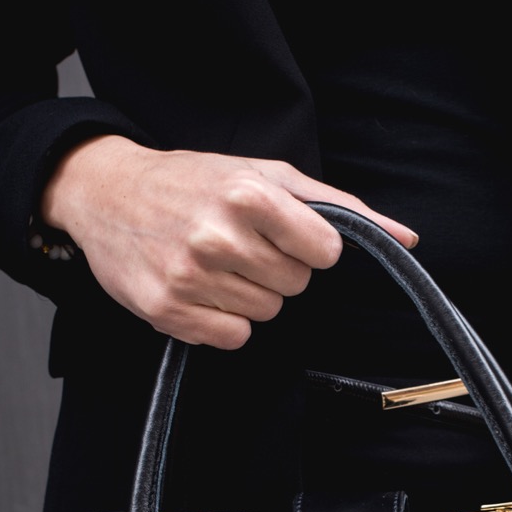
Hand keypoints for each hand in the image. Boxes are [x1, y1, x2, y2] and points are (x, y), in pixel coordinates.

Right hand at [40, 136, 418, 347]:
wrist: (105, 193)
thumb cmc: (193, 181)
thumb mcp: (266, 174)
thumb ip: (339, 208)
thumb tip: (406, 238)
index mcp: (247, 194)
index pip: (325, 252)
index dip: (310, 247)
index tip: (286, 234)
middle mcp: (217, 236)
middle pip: (295, 286)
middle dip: (276, 267)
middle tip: (239, 243)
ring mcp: (190, 277)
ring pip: (266, 313)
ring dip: (248, 293)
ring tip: (214, 262)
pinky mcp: (169, 311)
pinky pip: (233, 337)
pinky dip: (222, 319)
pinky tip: (199, 289)